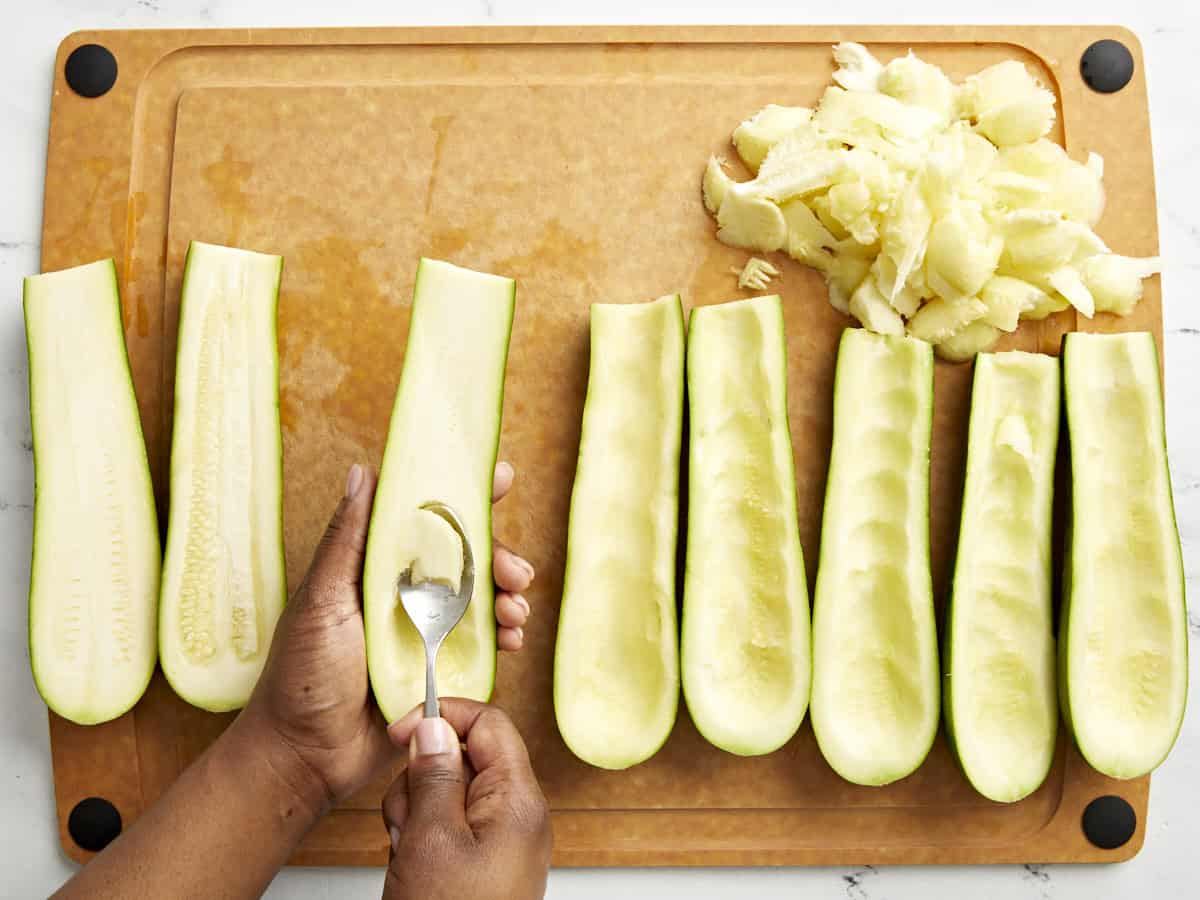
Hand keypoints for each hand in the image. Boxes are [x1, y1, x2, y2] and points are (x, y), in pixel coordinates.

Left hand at [239, 462, 535, 807]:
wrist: (305, 757)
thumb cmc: (300, 675)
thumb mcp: (321, 600)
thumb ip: (346, 539)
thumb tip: (363, 471)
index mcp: (376, 568)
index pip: (424, 519)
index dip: (464, 496)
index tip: (499, 479)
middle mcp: (405, 594)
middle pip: (466, 559)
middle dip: (500, 558)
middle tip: (515, 574)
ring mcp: (426, 632)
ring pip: (482, 599)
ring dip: (507, 597)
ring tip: (514, 612)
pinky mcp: (442, 671)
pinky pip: (484, 645)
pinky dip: (505, 636)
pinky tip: (511, 640)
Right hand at [382, 700, 551, 899]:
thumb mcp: (432, 840)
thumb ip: (434, 776)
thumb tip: (434, 725)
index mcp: (517, 800)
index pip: (489, 723)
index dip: (443, 716)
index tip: (402, 732)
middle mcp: (516, 816)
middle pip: (462, 759)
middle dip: (421, 781)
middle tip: (408, 821)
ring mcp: (500, 841)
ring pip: (447, 794)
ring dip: (416, 816)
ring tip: (410, 853)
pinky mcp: (483, 862)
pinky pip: (447, 828)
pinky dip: (422, 839)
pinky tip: (413, 868)